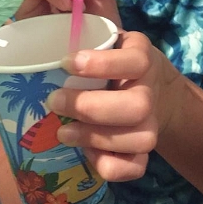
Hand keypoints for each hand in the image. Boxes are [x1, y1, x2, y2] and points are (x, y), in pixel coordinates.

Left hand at [46, 30, 182, 181]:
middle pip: (138, 106)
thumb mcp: (106, 40)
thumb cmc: (114, 60)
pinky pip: (136, 167)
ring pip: (140, 139)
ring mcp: (152, 123)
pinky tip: (86, 152)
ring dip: (95, 138)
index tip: (66, 63)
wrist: (151, 87)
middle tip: (54, 101)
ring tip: (63, 132)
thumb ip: (85, 37)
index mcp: (143, 57)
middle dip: (90, 108)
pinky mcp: (145, 150)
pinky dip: (109, 165)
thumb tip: (49, 36)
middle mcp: (152, 91)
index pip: (134, 61)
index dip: (101, 64)